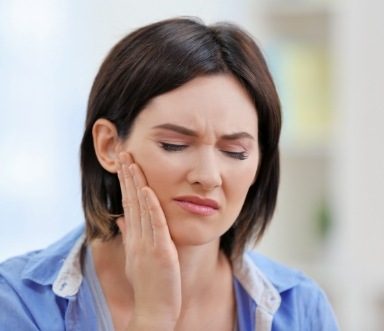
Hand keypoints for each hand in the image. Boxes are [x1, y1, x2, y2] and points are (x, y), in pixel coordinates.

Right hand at [116, 152, 181, 329]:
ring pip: (141, 208)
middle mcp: (137, 237)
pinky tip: (148, 190)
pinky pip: (155, 225)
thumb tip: (122, 217)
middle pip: (131, 200)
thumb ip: (130, 234)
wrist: (154, 310)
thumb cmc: (148, 283)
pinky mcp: (160, 252)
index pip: (128, 203)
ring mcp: (147, 244)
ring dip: (137, 184)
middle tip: (124, 152)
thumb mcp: (136, 256)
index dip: (125, 182)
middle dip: (127, 175)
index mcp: (134, 237)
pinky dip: (151, 207)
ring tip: (132, 162)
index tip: (124, 163)